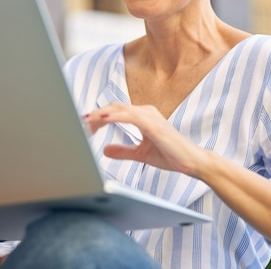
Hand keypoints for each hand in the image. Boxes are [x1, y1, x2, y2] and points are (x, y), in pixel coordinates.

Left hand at [84, 102, 208, 176]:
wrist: (191, 162)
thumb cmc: (171, 156)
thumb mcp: (141, 154)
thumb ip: (124, 151)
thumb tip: (105, 149)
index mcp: (143, 117)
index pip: (115, 111)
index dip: (98, 116)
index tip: (84, 124)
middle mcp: (146, 112)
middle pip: (114, 107)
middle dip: (95, 115)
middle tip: (79, 123)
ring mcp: (150, 116)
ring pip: (119, 109)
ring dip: (100, 114)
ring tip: (85, 121)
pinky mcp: (153, 124)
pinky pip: (130, 116)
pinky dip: (115, 116)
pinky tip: (103, 119)